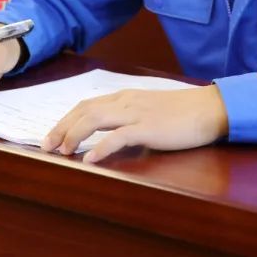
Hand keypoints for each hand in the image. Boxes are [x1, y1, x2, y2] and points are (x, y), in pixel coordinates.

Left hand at [41, 85, 228, 163]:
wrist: (210, 108)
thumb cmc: (183, 112)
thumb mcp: (150, 109)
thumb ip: (130, 117)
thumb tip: (111, 132)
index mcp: (125, 97)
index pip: (86, 105)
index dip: (66, 120)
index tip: (52, 136)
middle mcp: (126, 102)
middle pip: (84, 111)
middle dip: (62, 128)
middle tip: (45, 146)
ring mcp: (136, 114)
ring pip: (94, 119)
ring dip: (73, 135)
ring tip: (60, 151)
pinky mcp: (148, 128)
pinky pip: (118, 136)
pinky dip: (100, 147)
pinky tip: (89, 159)